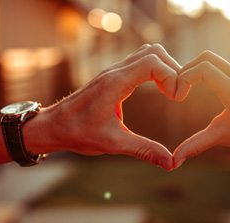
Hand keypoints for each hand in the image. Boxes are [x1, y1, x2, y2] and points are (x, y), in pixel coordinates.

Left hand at [24, 44, 180, 170]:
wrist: (52, 126)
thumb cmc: (78, 133)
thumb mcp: (113, 144)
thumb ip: (144, 150)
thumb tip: (171, 163)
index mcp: (116, 83)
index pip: (152, 62)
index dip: (172, 76)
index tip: (176, 98)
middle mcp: (116, 72)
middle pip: (154, 53)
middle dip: (172, 69)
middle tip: (177, 94)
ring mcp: (114, 72)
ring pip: (147, 54)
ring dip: (164, 67)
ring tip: (171, 91)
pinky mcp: (114, 76)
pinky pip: (140, 62)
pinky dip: (155, 70)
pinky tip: (158, 89)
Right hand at [173, 51, 229, 167]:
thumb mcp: (220, 137)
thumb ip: (195, 145)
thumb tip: (174, 161)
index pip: (203, 69)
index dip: (185, 77)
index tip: (178, 96)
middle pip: (206, 58)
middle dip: (187, 69)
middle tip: (178, 88)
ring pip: (213, 59)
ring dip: (196, 69)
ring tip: (185, 87)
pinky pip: (220, 66)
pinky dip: (205, 71)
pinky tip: (198, 87)